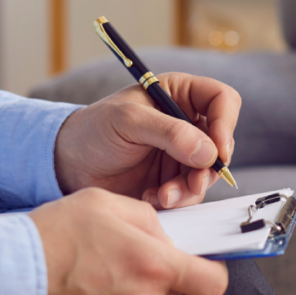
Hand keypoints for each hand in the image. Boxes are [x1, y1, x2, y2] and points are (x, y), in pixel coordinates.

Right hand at [30, 188, 228, 294]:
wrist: (3, 280)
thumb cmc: (52, 235)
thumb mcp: (105, 203)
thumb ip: (147, 218)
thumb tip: (165, 233)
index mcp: (153, 266)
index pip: (213, 281)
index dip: (212, 269)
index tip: (202, 258)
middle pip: (175, 290)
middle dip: (160, 271)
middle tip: (128, 252)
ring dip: (132, 288)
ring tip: (95, 268)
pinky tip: (83, 289)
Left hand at [54, 72, 240, 208]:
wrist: (69, 165)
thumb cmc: (93, 130)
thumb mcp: (128, 121)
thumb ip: (169, 132)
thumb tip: (209, 151)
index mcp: (179, 94)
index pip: (221, 100)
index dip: (226, 123)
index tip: (218, 150)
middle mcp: (186, 123)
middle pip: (221, 142)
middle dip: (208, 167)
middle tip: (192, 183)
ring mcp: (181, 153)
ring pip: (208, 172)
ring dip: (190, 188)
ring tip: (163, 195)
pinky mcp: (172, 180)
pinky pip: (190, 193)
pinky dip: (176, 200)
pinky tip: (151, 199)